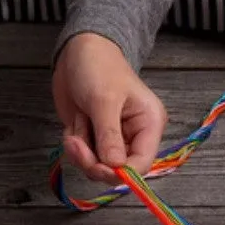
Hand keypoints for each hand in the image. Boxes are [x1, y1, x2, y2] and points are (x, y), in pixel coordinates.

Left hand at [52, 32, 166, 185]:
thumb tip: (115, 166)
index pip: (142, 164)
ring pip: (98, 167)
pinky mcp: (95, 140)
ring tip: (76, 125)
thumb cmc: (98, 66)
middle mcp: (135, 137)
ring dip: (81, 152)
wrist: (77, 51)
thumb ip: (109, 136)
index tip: (98, 166)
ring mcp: (114, 140)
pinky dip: (74, 146)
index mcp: (149, 124)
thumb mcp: (104, 100)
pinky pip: (84, 158)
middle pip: (118, 171)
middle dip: (94, 162)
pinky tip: (74, 124)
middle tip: (76, 144)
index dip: (120, 172)